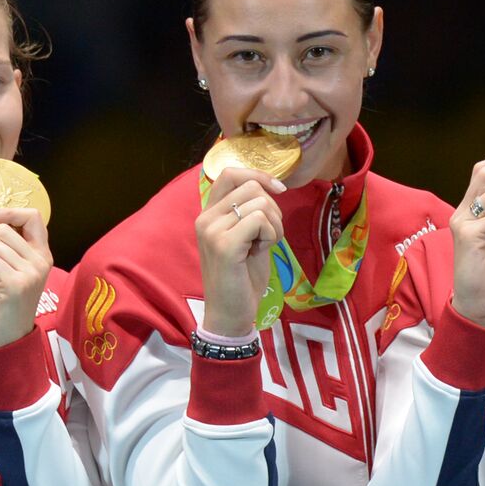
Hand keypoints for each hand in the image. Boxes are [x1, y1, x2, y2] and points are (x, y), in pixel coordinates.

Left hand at [0, 206, 54, 349]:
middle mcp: (42, 260)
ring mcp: (32, 271)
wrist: (8, 336)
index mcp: (43, 254)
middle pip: (3, 229)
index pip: (33, 216)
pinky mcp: (18, 283)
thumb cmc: (4, 302)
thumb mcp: (11, 268)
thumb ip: (9, 246)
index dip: (9, 211)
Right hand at [196, 167, 286, 336]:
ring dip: (274, 225)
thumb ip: (251, 212)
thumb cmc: (242, 278)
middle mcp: (205, 217)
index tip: (279, 190)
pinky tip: (260, 251)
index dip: (258, 175)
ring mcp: (212, 229)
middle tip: (267, 236)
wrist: (230, 313)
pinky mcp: (224, 244)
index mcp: (209, 213)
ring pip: (259, 202)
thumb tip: (271, 187)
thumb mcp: (248, 238)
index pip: (230, 173)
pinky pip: (260, 219)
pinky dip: (270, 234)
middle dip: (273, 209)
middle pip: (251, 186)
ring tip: (263, 246)